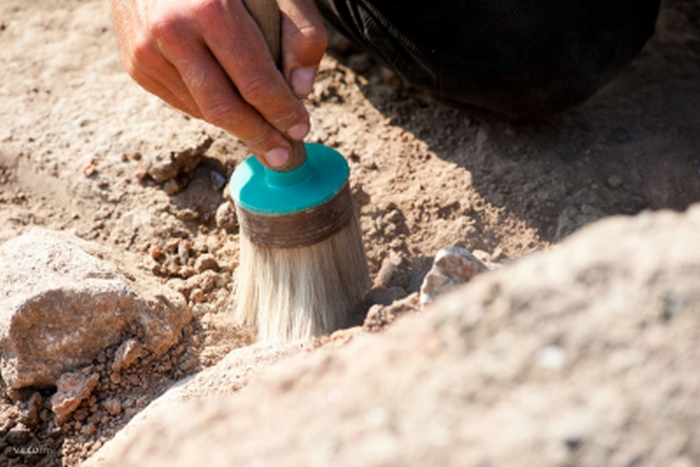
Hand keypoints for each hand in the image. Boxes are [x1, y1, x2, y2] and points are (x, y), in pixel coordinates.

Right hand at [110, 0, 326, 167]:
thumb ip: (302, 30)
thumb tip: (301, 89)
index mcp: (211, 9)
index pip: (255, 83)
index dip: (282, 113)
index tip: (301, 129)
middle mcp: (172, 31)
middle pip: (223, 108)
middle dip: (259, 136)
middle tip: (282, 156)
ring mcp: (147, 49)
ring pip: (202, 110)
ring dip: (236, 124)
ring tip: (262, 127)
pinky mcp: (136, 62)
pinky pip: (182, 101)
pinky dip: (210, 108)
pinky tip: (228, 99)